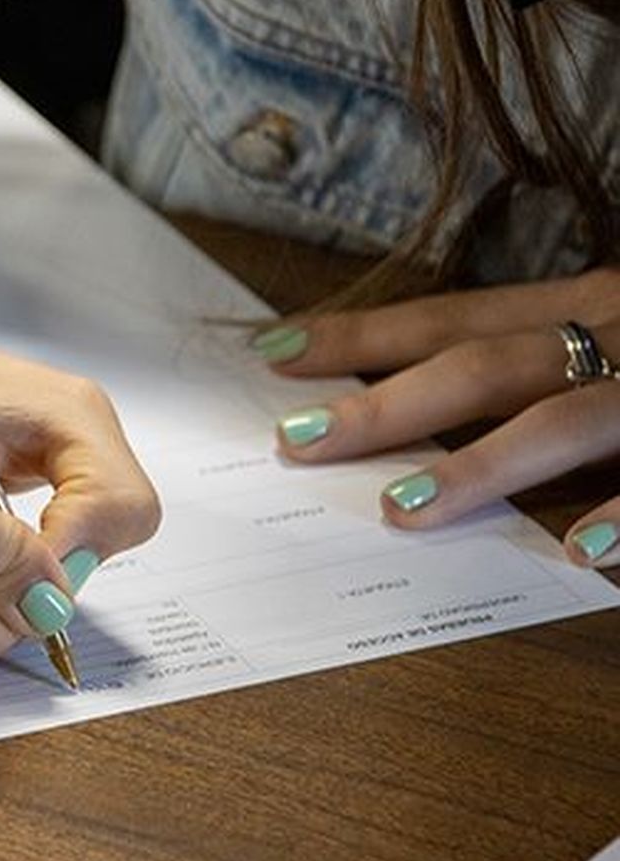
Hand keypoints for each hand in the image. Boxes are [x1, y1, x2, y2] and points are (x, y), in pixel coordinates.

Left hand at [256, 266, 619, 567]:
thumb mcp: (611, 337)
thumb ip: (535, 368)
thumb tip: (418, 410)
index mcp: (582, 311)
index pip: (451, 321)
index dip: (361, 338)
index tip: (273, 351)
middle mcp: (612, 338)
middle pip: (483, 370)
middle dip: (385, 406)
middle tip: (298, 441)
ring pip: (562, 422)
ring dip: (479, 466)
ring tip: (401, 507)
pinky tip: (578, 550)